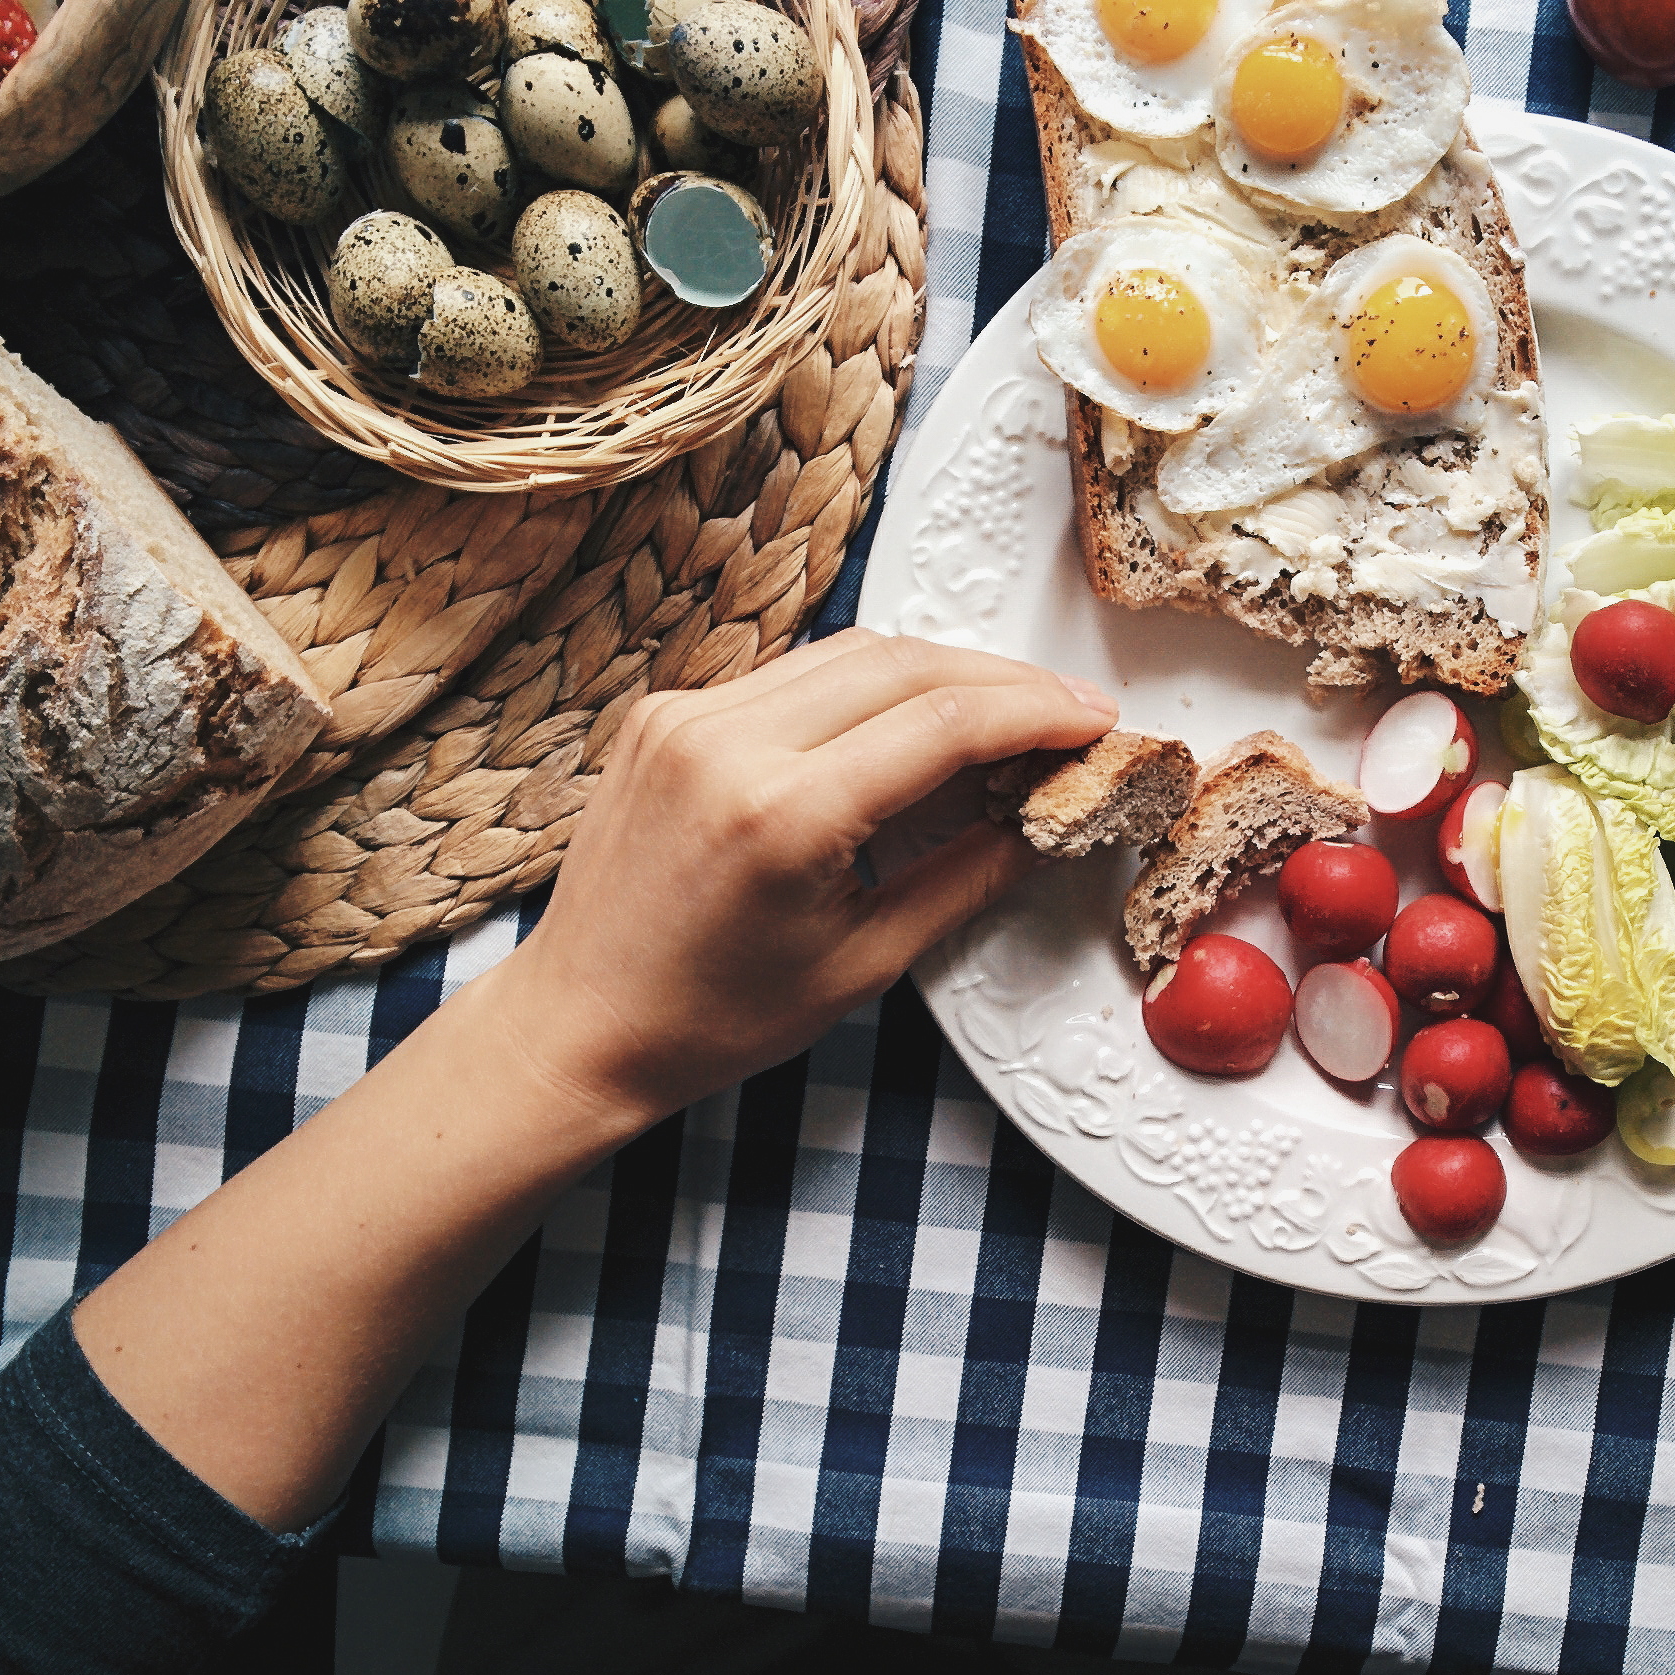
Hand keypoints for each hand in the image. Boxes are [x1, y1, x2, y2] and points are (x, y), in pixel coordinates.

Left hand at [482, 629, 1117, 1120]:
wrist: (577, 1024)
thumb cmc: (712, 1018)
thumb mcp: (865, 963)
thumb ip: (969, 875)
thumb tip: (1048, 816)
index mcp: (780, 814)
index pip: (944, 721)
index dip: (1038, 710)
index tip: (1097, 719)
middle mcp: (726, 743)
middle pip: (905, 662)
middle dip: (1004, 680)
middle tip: (1070, 711)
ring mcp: (687, 716)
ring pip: (851, 651)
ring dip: (940, 672)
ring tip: (1004, 714)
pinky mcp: (666, 711)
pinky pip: (794, 671)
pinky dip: (867, 684)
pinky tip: (910, 720)